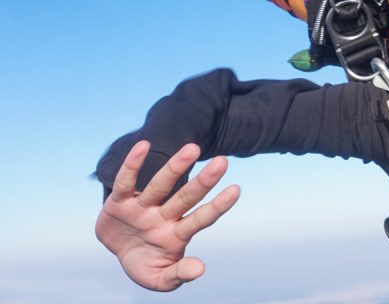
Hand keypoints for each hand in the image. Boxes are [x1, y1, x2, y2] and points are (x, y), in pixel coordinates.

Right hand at [95, 141, 239, 290]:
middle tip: (223, 161)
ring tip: (194, 148)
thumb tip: (200, 269)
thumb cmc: (145, 263)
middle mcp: (164, 216)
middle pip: (186, 197)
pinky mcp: (120, 202)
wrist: (117, 253)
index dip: (218, 206)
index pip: (201, 218)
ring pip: (161, 185)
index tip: (236, 190)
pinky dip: (132, 165)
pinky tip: (143, 145)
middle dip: (204, 181)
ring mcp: (143, 207)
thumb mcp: (160, 278)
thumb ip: (179, 274)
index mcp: (177, 234)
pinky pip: (126, 182)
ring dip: (176, 167)